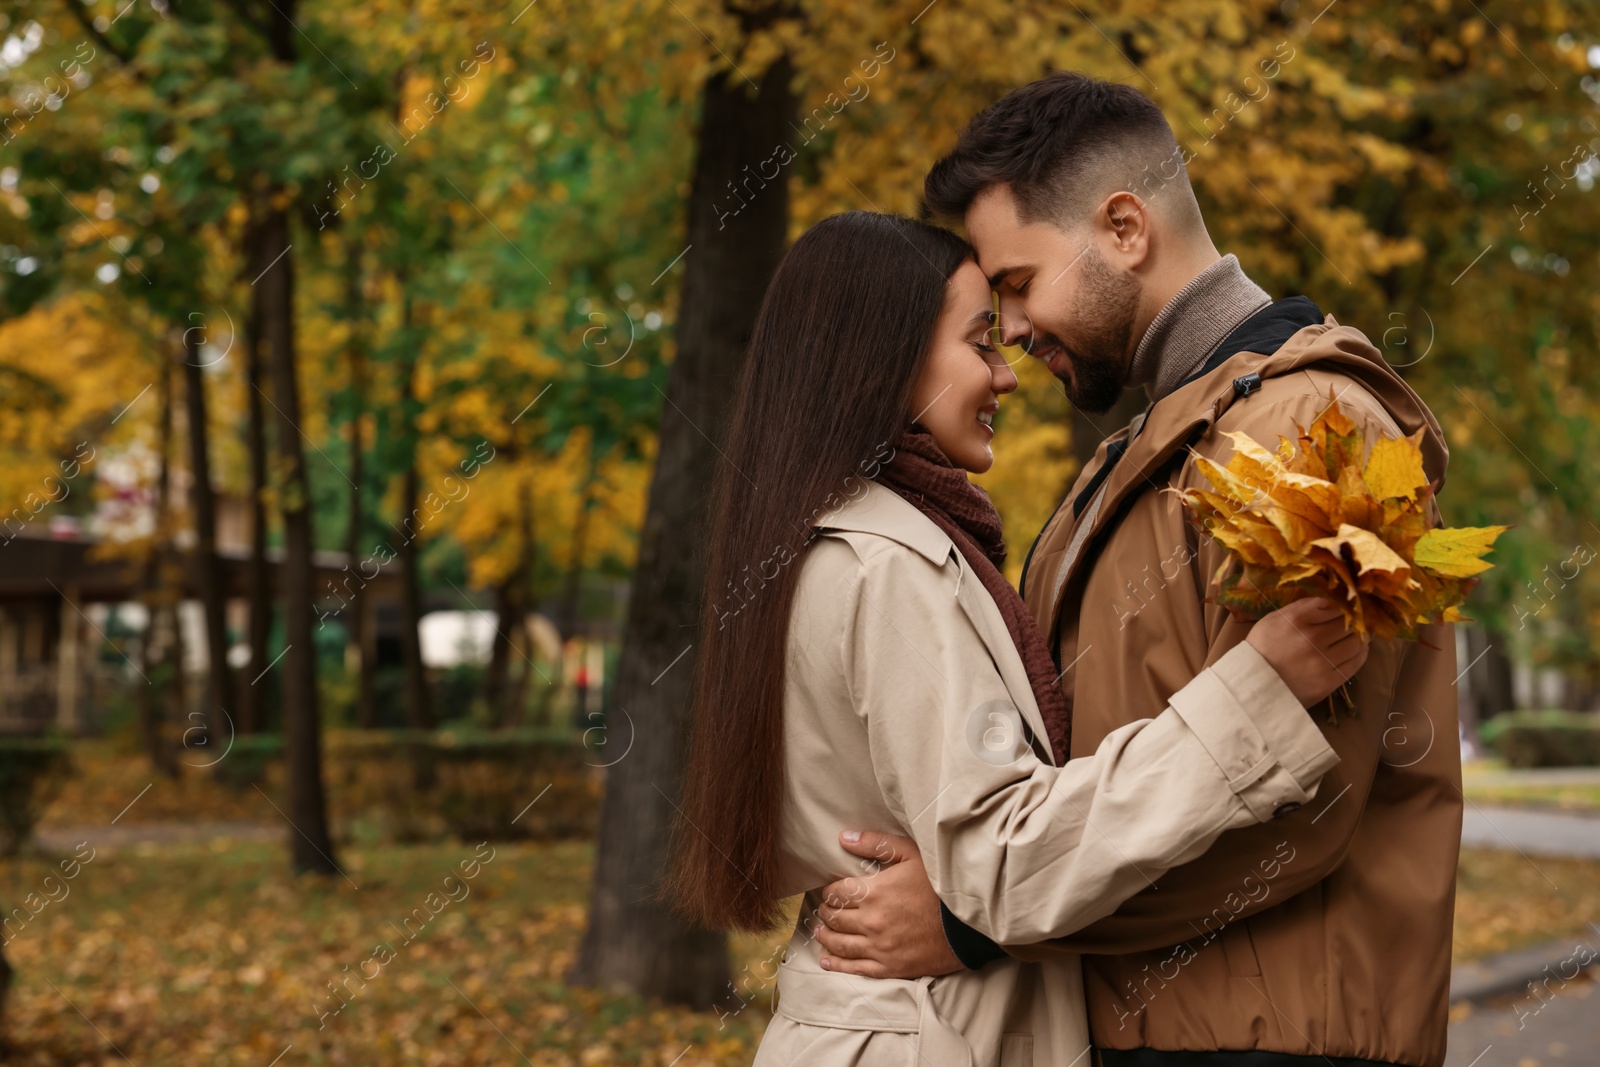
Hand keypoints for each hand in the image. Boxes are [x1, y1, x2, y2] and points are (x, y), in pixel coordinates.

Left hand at [812, 831, 963, 978]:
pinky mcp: (890, 967)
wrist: (969, 924)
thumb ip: (876, 844)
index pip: (837, 892)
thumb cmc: (941, 885)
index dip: (830, 890)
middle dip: (826, 912)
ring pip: (840, 943)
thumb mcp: (912, 854)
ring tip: (820, 931)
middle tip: (825, 909)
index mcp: (874, 892)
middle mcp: (872, 922)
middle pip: (835, 918)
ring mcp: (880, 948)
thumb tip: (844, 837)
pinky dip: (837, 964)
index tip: (831, 890)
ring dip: (826, 936)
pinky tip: (827, 961)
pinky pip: (856, 968)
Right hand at [1246, 597, 1369, 706]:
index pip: (1334, 604)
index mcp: (1297, 619)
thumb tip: (1330, 600)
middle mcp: (1312, 638)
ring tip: (1359, 635)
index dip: (1342, 604)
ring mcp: (1322, 661)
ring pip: (1356, 641)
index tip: (1345, 606)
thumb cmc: (1262, 648)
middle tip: (1355, 620)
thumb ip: (1301, 607)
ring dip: (1361, 636)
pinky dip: (1361, 653)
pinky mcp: (1329, 681)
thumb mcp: (1274, 619)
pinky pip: (1355, 663)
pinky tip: (1357, 650)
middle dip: (1353, 620)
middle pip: (1348, 622)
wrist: (1252, 685)